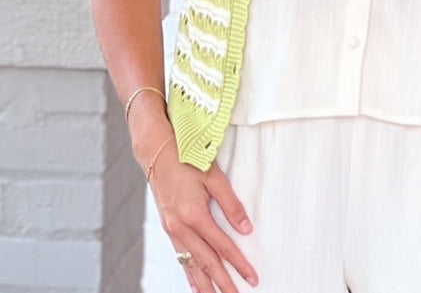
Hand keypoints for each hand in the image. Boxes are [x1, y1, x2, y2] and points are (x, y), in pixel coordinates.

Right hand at [148, 134, 258, 292]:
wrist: (157, 153)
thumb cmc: (186, 159)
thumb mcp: (214, 177)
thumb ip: (231, 204)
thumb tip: (246, 229)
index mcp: (194, 215)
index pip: (222, 247)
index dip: (239, 263)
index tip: (252, 277)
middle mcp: (181, 228)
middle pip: (206, 263)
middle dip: (223, 283)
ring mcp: (172, 230)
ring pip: (191, 264)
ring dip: (205, 284)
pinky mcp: (168, 228)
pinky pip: (180, 257)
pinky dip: (189, 273)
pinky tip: (196, 284)